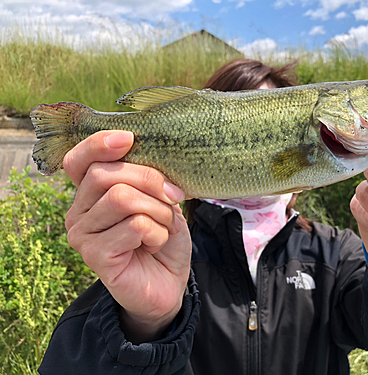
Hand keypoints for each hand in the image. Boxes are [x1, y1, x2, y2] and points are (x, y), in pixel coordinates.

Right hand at [64, 131, 191, 342]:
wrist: (167, 285)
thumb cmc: (162, 239)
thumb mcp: (160, 201)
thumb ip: (148, 178)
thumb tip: (147, 152)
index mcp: (91, 194)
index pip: (78, 160)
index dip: (99, 144)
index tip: (129, 139)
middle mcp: (78, 212)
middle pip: (107, 174)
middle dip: (151, 181)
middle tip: (173, 199)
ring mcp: (82, 235)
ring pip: (122, 197)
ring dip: (158, 210)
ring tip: (165, 226)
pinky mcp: (95, 256)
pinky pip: (134, 225)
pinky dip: (158, 232)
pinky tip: (155, 245)